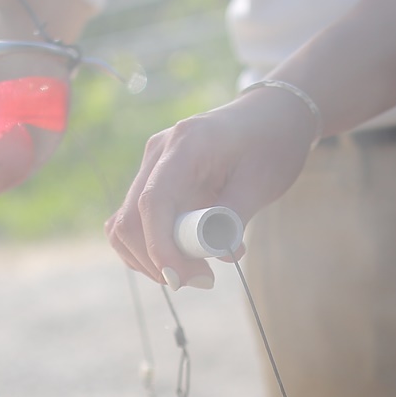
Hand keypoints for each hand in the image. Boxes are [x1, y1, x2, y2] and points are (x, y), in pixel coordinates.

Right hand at [106, 86, 320, 289]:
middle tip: (203, 281)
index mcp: (186, 144)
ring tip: (196, 272)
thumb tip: (216, 256)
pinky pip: (134, 223)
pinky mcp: (153, 181)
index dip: (160, 247)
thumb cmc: (272, 143)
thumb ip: (233, 218)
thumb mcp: (262, 182)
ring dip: (150, 259)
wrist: (272, 116)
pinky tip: (184, 258)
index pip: (153, 201)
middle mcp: (158, 153)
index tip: (185, 279)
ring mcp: (151, 166)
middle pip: (129, 219)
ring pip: (123, 225)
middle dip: (157, 261)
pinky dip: (151, 249)